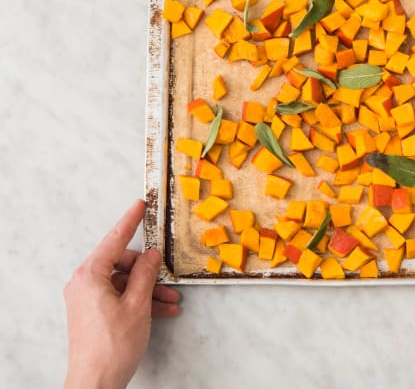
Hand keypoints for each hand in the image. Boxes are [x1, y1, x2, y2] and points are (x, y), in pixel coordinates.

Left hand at [64, 199, 180, 388]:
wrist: (95, 382)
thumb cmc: (112, 345)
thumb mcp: (137, 305)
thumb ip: (146, 275)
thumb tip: (152, 255)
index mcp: (90, 275)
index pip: (115, 240)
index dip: (130, 221)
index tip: (140, 204)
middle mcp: (84, 283)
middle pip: (122, 262)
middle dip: (148, 271)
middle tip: (168, 280)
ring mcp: (87, 298)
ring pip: (124, 282)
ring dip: (148, 290)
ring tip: (170, 302)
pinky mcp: (92, 312)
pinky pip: (119, 296)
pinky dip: (139, 301)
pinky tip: (161, 311)